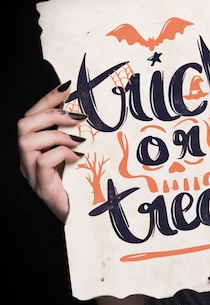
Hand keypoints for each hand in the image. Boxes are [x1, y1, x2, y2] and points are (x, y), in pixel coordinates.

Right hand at [17, 81, 85, 221]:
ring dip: (56, 134)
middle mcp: (28, 159)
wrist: (85, 217)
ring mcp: (32, 174)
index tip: (68, 86)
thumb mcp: (82, 153)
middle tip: (78, 116)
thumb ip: (80, 134)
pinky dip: (61, 154)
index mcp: (37, 147)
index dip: (47, 99)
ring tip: (79, 140)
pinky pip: (41, 161)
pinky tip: (78, 158)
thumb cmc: (84, 184)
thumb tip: (91, 109)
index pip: (33, 115)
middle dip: (50, 113)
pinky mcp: (41, 187)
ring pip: (26, 140)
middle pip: (23, 124)